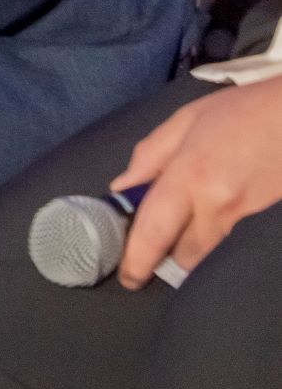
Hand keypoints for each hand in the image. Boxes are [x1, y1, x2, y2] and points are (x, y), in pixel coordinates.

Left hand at [108, 78, 281, 287]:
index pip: (153, 231)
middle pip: (185, 254)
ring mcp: (253, 218)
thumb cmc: (245, 110)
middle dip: (171, 252)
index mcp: (190, 174)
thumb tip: (121, 189)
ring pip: (215, 256)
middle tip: (166, 239)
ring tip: (199, 227)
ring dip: (200, 250)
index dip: (137, 260)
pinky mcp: (273, 226)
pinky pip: (241, 247)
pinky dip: (228, 244)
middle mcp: (220, 203)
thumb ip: (150, 155)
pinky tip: (227, 225)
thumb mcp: (187, 120)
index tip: (129, 277)